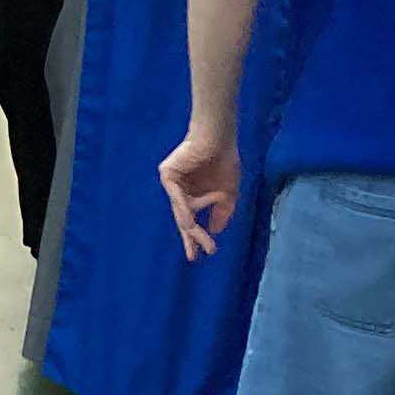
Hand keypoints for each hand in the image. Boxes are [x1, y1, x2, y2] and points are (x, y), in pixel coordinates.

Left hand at [161, 124, 240, 258]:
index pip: (192, 220)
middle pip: (183, 218)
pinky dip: (184, 208)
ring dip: (192, 222)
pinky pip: (176, 196)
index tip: (206, 252)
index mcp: (194, 195)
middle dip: (191, 237)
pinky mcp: (167, 174)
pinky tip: (189, 221)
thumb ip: (222, 212)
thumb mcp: (228, 193)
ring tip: (199, 236)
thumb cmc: (224, 161)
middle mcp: (181, 191)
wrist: (220, 138)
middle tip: (193, 256)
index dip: (197, 237)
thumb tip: (215, 231)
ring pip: (181, 209)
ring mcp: (172, 182)